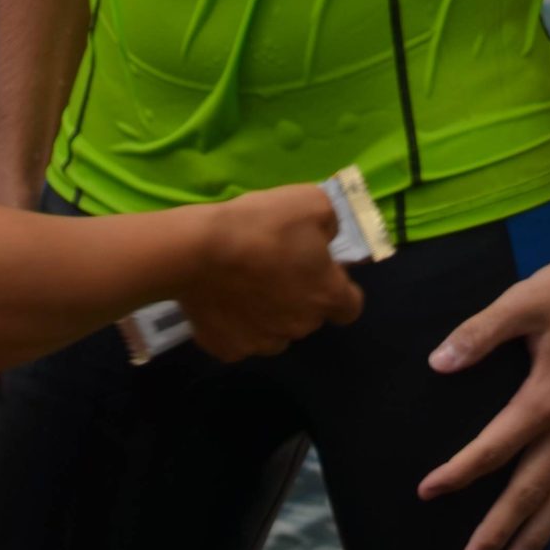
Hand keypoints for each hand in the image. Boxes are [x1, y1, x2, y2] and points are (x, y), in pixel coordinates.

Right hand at [182, 182, 363, 361]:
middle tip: (273, 265)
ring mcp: (263, 343)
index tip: (319, 269)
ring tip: (243, 284)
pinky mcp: (228, 349)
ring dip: (268, 313)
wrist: (198, 250)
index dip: (339, 288)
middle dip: (298, 295)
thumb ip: (330, 221)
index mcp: (325, 295)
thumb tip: (328, 236)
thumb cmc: (260, 225)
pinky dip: (233, 324)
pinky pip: (238, 338)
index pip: (350, 307)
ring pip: (275, 331)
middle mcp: (300, 327)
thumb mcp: (311, 201)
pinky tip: (220, 300)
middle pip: (308, 316)